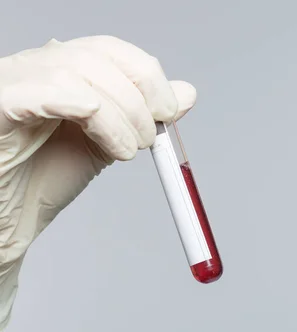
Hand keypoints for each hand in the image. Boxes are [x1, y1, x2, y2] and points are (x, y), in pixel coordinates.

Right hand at [0, 35, 196, 329]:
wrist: (8, 223)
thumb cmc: (45, 180)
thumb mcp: (109, 142)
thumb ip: (143, 115)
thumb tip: (186, 93)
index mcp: (61, 71)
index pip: (110, 49)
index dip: (147, 76)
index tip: (169, 111)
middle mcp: (34, 70)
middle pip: (97, 55)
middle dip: (138, 97)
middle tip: (149, 139)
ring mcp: (13, 85)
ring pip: (75, 71)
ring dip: (118, 113)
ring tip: (126, 151)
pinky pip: (42, 92)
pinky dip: (84, 109)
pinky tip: (106, 137)